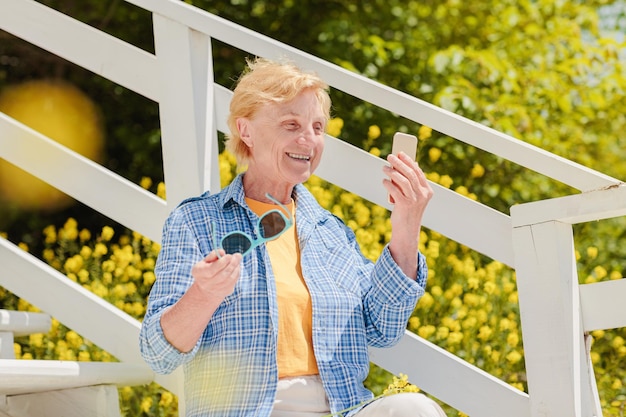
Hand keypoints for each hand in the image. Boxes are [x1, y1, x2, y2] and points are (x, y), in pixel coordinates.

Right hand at [191, 250, 241, 300]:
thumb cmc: (206, 269)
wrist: (206, 288)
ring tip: (237, 259)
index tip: (229, 256)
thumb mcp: (205, 261)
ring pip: (230, 278)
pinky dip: (237, 273)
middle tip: (238, 255)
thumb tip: (222, 252)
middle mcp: (206, 284)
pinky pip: (234, 282)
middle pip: (223, 274)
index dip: (222, 262)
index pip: (212, 269)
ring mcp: (216, 290)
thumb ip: (213, 255)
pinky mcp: (225, 292)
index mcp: (199, 273)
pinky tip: (236, 267)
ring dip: (236, 268)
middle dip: (232, 264)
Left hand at [383, 152, 432, 276]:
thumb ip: (409, 184)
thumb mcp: (412, 197)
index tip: (401, 153)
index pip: (418, 172)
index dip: (409, 161)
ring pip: (402, 180)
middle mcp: (423, 195)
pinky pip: (395, 190)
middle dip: (399, 163)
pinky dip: (388, 184)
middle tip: (390, 156)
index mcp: (427, 191)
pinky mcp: (405, 205)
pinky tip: (383, 181)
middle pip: (410, 174)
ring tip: (384, 168)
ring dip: (392, 172)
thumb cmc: (407, 211)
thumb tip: (400, 167)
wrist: (407, 231)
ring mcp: (415, 200)